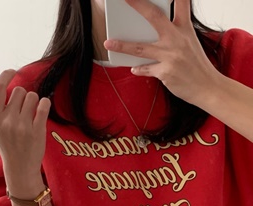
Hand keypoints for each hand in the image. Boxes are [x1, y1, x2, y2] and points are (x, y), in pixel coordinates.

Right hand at [0, 69, 50, 186]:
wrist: (19, 168)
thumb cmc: (7, 145)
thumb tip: (1, 83)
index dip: (5, 75)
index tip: (13, 72)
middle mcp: (6, 121)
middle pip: (18, 90)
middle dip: (23, 96)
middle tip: (24, 109)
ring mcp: (22, 126)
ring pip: (32, 96)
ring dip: (34, 101)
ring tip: (32, 114)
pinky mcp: (37, 130)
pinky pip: (44, 104)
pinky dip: (45, 104)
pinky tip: (42, 110)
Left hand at [104, 0, 220, 104]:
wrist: (207, 86)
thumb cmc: (196, 64)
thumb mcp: (189, 42)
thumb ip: (174, 33)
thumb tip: (150, 32)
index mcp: (185, 28)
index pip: (181, 2)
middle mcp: (177, 39)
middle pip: (154, 17)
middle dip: (138, 5)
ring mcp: (170, 56)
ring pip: (140, 48)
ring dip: (122, 45)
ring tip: (108, 43)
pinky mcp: (165, 72)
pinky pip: (144, 69)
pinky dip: (138, 69)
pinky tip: (134, 68)